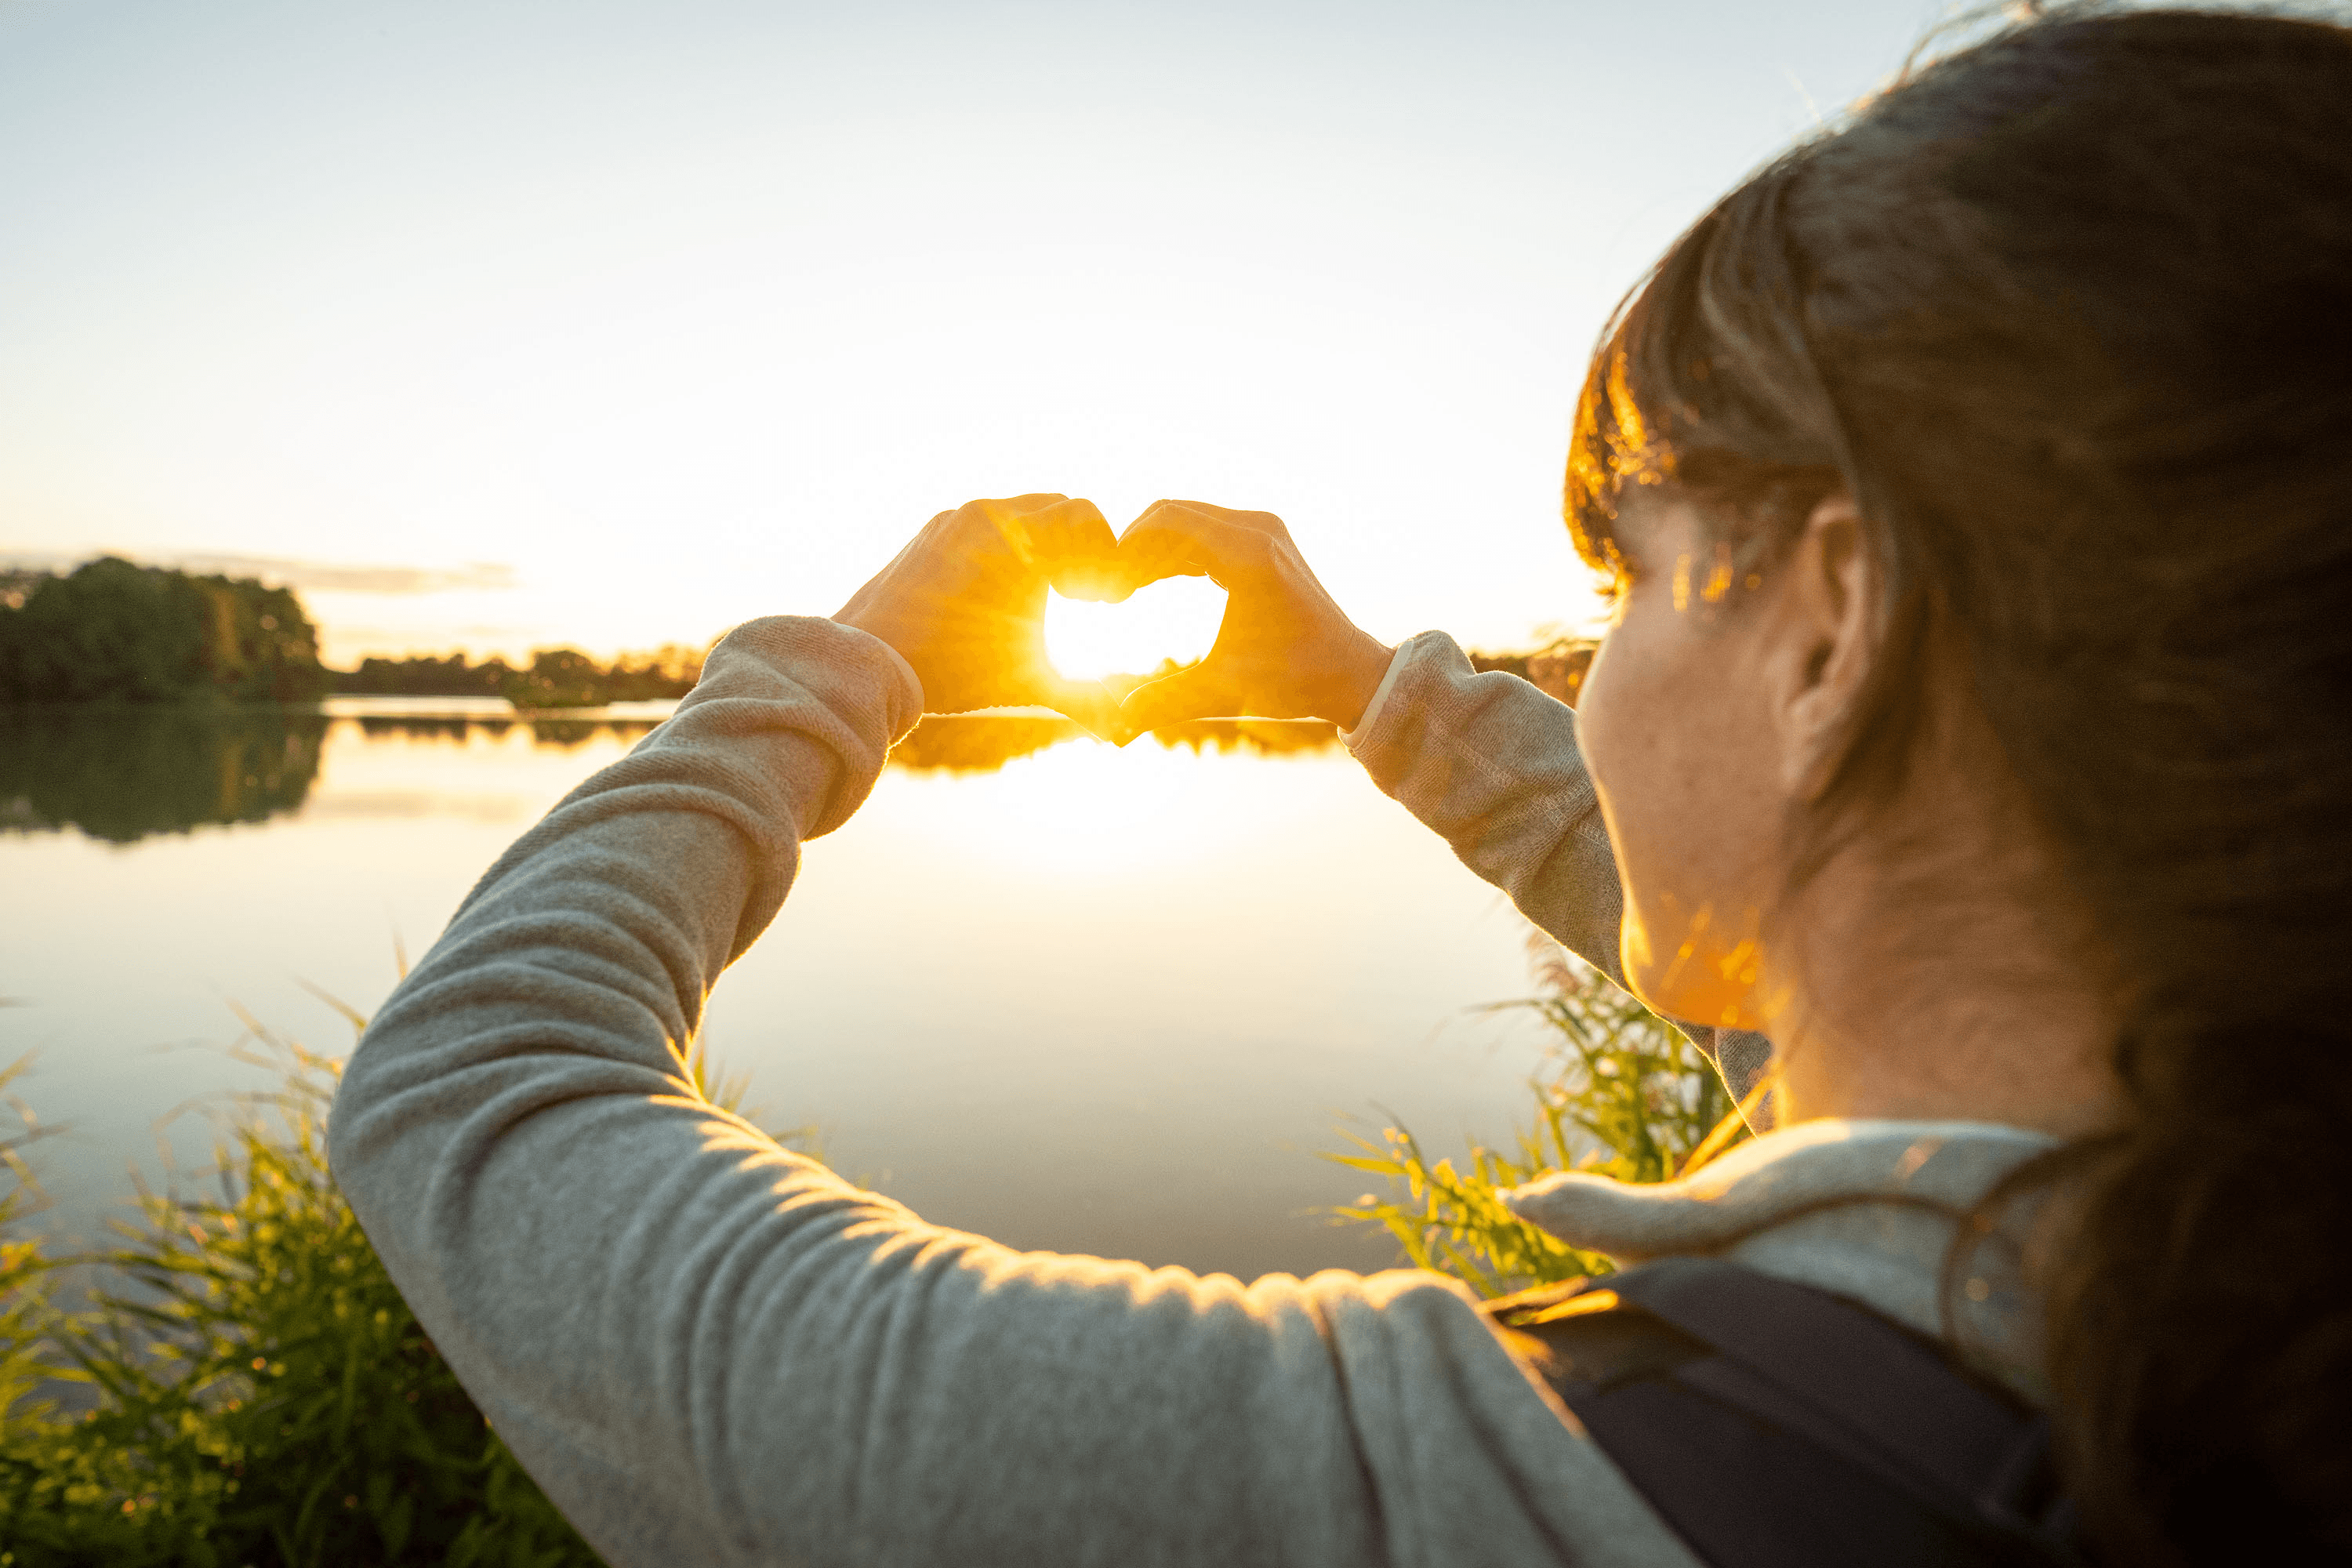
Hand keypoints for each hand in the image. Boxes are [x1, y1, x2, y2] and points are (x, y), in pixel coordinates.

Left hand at [835, 494, 1124, 734]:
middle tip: (1082, 599)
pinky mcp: (931, 531)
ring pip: (1022, 511)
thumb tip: (1126, 736)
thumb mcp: (1030, 687)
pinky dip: (1007, 546)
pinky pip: (985, 522)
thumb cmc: (953, 678)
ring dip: (1045, 545)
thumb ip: (1086, 703)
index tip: (1107, 604)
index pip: (1086, 517)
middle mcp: (986, 516)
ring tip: (1045, 596)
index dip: (1109, 557)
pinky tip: (1000, 594)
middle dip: (1082, 549)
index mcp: (1019, 540)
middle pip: (1060, 508)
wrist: (866, 666)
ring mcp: (954, 519)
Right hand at [1112, 500, 1391, 735]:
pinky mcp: (1267, 539)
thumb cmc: (1293, 683)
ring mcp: (1265, 530)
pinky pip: (1206, 530)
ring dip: (1152, 549)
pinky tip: (1150, 583)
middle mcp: (1258, 530)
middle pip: (1171, 513)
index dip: (1125, 551)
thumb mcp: (1222, 692)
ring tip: (1125, 591)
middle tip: (1109, 593)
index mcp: (1248, 556)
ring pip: (1187, 519)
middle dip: (1133, 548)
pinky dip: (1175, 551)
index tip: (1107, 594)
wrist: (1350, 675)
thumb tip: (1113, 728)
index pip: (1165, 522)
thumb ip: (1162, 702)